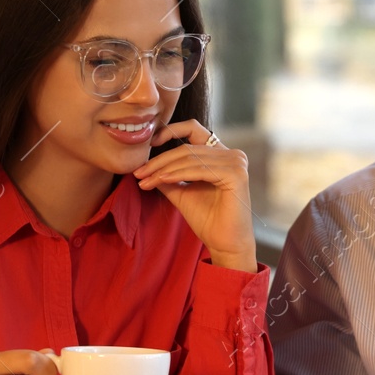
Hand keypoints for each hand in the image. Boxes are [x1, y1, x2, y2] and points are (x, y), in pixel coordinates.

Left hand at [132, 120, 255, 271]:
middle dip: (159, 161)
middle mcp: (232, 155)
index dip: (171, 131)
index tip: (149, 143)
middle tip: (139, 173)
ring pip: (189, 158)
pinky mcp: (236, 174)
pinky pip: (198, 170)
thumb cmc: (208, 221)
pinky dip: (177, 174)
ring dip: (163, 169)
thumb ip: (168, 177)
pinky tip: (161, 180)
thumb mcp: (182, 193)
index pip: (194, 130)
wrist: (225, 244)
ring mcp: (236, 163)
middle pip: (187, 148)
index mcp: (221, 155)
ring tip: (145, 179)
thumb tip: (145, 166)